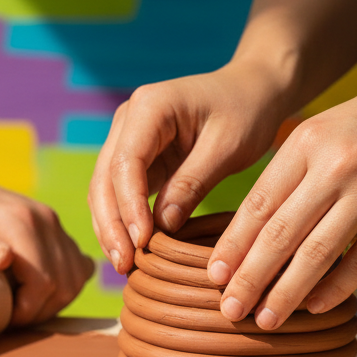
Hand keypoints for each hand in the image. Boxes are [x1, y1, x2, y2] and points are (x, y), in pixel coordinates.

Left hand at [0, 168, 94, 324]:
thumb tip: (5, 259)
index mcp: (20, 221)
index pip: (44, 280)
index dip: (28, 310)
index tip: (5, 320)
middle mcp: (45, 220)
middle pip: (64, 283)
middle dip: (42, 311)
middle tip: (12, 319)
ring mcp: (53, 223)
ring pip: (76, 277)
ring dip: (55, 301)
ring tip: (24, 308)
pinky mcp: (55, 230)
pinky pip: (78, 265)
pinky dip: (66, 285)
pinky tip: (39, 291)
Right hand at [88, 62, 291, 273]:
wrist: (252, 91)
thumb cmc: (246, 112)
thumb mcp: (226, 147)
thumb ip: (192, 183)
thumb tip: (160, 226)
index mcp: (150, 107)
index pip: (126, 162)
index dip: (129, 206)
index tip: (141, 242)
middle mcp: (128, 120)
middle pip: (104, 178)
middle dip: (111, 224)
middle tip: (125, 265)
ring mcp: (128, 139)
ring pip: (104, 189)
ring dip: (111, 227)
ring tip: (124, 265)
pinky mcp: (137, 159)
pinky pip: (120, 194)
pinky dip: (122, 221)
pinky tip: (132, 250)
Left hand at [209, 63, 356, 328]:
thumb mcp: (325, 127)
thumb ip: (289, 170)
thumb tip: (248, 228)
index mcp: (307, 142)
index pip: (258, 204)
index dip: (233, 245)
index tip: (213, 276)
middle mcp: (336, 166)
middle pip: (280, 234)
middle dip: (250, 277)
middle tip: (229, 309)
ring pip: (318, 254)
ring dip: (287, 292)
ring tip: (266, 319)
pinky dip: (335, 288)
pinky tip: (313, 306)